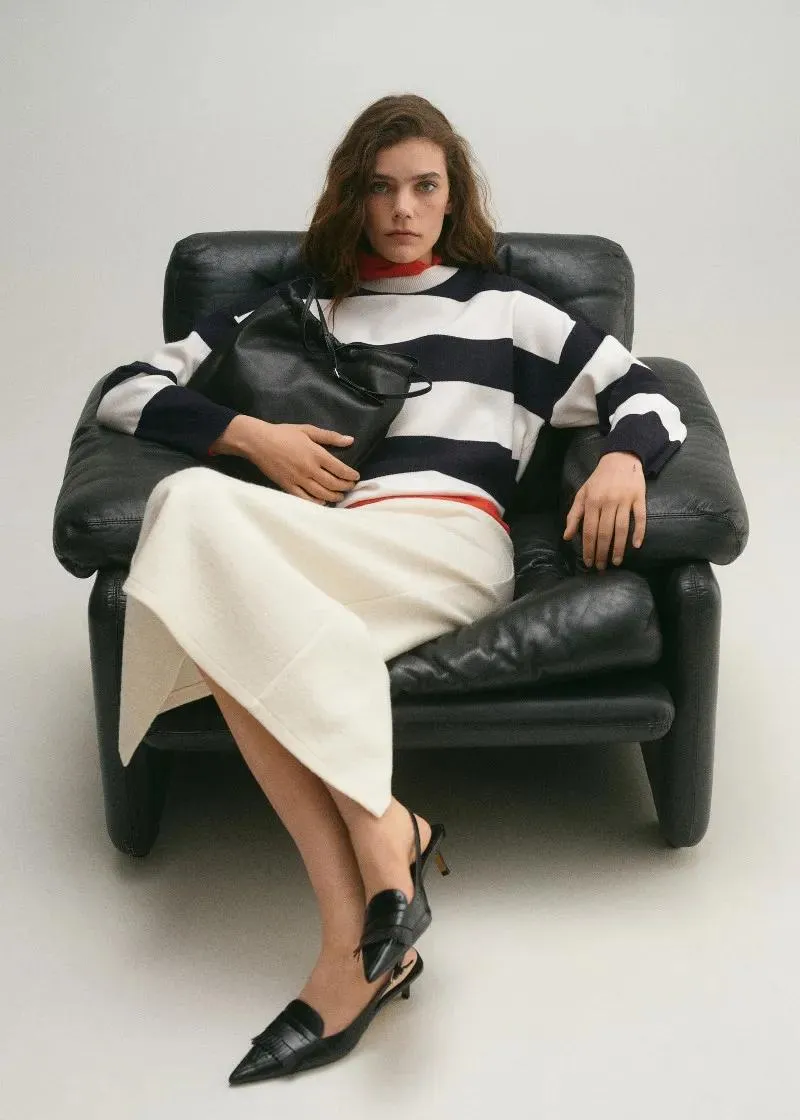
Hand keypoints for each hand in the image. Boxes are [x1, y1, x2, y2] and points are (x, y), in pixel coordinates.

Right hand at [217, 418, 360, 503]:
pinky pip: (305, 499)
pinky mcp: (288, 487)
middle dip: (345, 487)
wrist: (258, 442)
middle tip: (350, 487)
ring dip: (334, 497)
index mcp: (316, 454)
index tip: (356, 477)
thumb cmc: (284, 433)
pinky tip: (323, 502)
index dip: (350, 475)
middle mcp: (309, 469)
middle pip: (333, 484)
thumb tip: (350, 441)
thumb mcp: (308, 430)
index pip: (340, 469)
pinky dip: (316, 503)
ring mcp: (298, 480)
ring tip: (340, 496)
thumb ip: (330, 437)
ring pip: (322, 494)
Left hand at [563, 452, 646, 568]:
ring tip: (616, 562)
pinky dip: (639, 532)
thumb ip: (574, 515)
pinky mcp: (639, 498)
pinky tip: (636, 546)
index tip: (588, 562)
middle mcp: (608, 502)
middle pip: (604, 533)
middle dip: (601, 552)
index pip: (588, 530)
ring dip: (618, 548)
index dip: (588, 548)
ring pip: (621, 529)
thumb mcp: (582, 494)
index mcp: (592, 502)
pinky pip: (640, 518)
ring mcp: (624, 500)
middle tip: (601, 567)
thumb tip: (567, 536)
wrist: (621, 458)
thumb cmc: (599, 479)